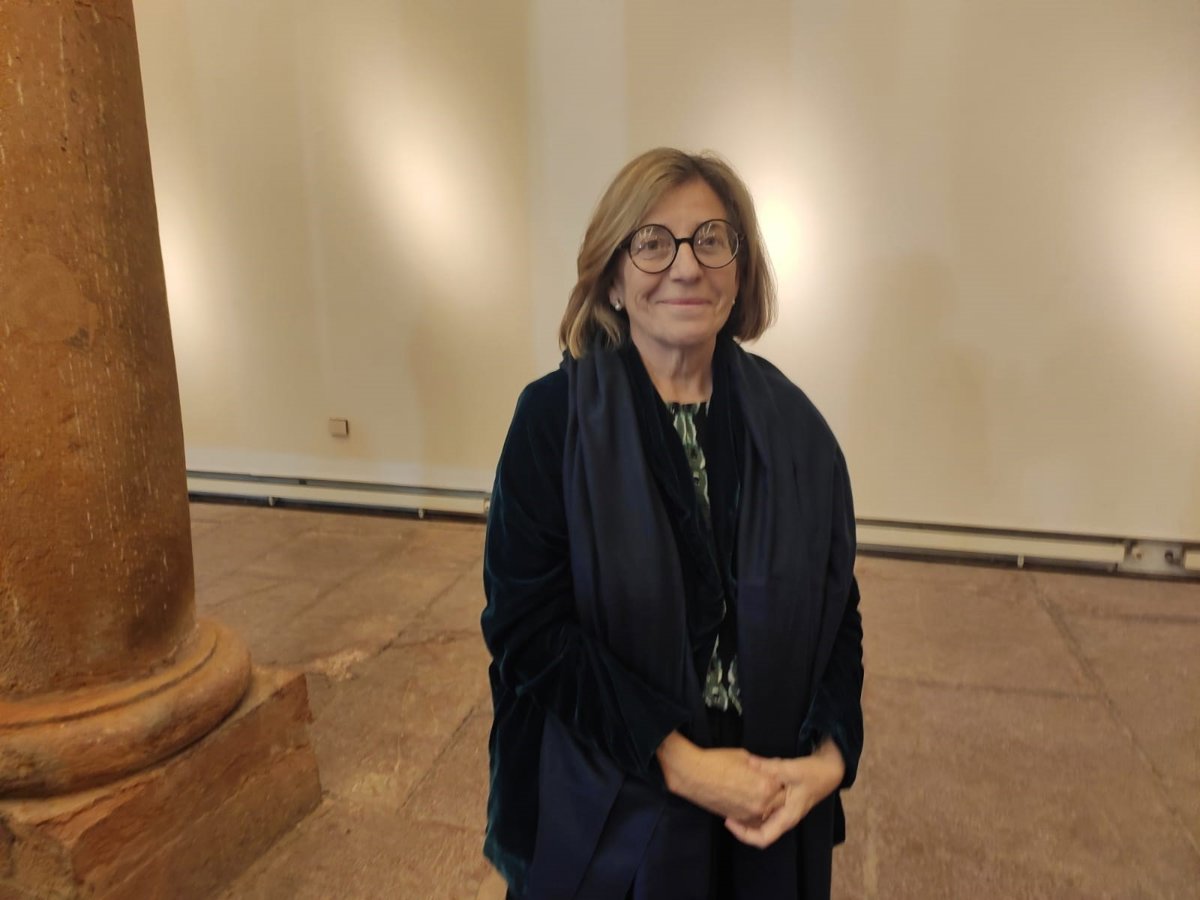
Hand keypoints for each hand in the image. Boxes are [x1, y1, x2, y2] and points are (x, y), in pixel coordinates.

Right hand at [656, 733, 785, 821]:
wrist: (692, 775)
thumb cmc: (717, 761)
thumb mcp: (744, 757)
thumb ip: (763, 765)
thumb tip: (776, 765)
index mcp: (766, 786)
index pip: (784, 786)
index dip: (782, 779)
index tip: (779, 774)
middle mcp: (760, 804)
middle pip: (779, 802)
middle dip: (776, 793)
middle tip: (767, 782)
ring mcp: (748, 814)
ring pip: (766, 813)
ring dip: (766, 804)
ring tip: (755, 790)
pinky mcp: (736, 819)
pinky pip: (752, 819)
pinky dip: (753, 811)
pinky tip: (746, 798)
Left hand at [724, 738, 844, 848]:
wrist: (829, 770)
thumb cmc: (813, 774)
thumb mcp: (792, 769)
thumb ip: (769, 768)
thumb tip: (748, 762)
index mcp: (787, 817)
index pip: (763, 838)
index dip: (743, 834)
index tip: (728, 821)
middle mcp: (783, 818)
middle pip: (758, 831)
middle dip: (740, 824)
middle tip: (724, 810)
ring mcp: (783, 811)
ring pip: (760, 820)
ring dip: (745, 814)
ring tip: (729, 802)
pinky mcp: (782, 802)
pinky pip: (764, 809)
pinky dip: (752, 803)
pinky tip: (743, 791)